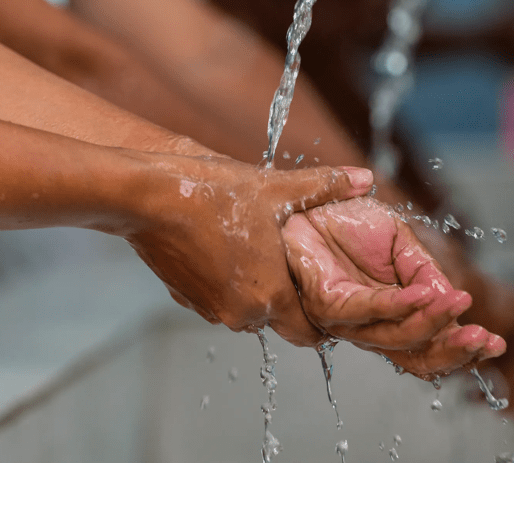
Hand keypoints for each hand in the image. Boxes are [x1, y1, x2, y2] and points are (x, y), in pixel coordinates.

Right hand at [123, 154, 374, 345]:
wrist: (146, 198)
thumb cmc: (211, 195)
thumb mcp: (276, 188)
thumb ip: (325, 187)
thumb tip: (366, 178)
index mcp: (269, 295)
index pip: (308, 334)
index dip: (321, 321)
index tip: (326, 299)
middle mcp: (239, 312)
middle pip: (276, 318)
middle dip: (286, 296)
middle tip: (292, 262)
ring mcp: (208, 308)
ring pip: (244, 308)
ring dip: (254, 287)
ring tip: (257, 247)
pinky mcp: (183, 298)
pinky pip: (216, 298)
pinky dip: (224, 281)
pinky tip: (222, 245)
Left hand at [281, 197, 505, 378]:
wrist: (309, 202)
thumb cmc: (350, 224)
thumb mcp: (401, 242)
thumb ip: (425, 271)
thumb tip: (453, 299)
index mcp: (393, 315)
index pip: (430, 345)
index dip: (462, 349)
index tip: (495, 343)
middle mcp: (370, 325)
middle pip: (414, 354)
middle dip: (453, 349)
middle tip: (484, 339)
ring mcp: (346, 319)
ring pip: (394, 336)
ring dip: (431, 323)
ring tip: (458, 305)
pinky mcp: (326, 303)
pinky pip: (367, 309)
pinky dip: (398, 304)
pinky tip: (422, 294)